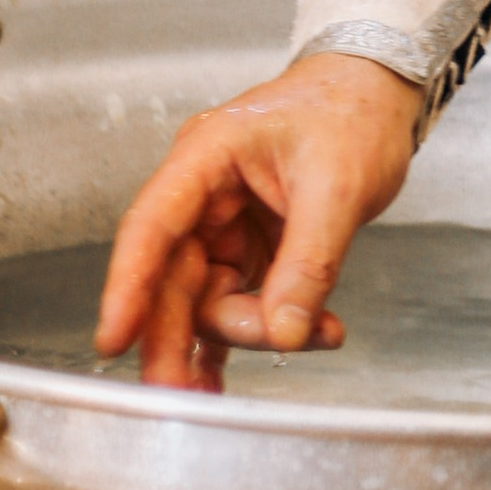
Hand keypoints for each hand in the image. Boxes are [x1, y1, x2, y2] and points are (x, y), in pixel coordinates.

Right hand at [94, 54, 420, 390]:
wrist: (379, 94)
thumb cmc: (352, 112)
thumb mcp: (337, 186)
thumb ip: (308, 262)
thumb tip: (284, 330)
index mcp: (206, 158)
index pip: (152, 226)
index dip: (126, 285)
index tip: (112, 338)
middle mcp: (204, 195)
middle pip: (175, 279)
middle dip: (179, 339)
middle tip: (186, 395)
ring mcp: (225, 225)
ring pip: (211, 300)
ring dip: (252, 331)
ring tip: (318, 334)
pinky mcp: (250, 248)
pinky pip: (238, 301)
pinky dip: (257, 331)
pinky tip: (282, 350)